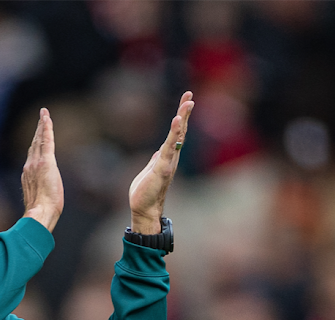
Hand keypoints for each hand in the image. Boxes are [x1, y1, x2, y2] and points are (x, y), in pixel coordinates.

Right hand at [21, 108, 63, 232]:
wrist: (39, 214)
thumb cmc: (41, 214)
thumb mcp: (38, 202)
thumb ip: (37, 196)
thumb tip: (37, 205)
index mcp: (28, 175)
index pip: (33, 156)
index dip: (35, 143)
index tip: (37, 135)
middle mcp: (29, 167)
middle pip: (34, 144)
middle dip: (38, 130)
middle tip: (42, 117)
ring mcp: (36, 163)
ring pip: (39, 140)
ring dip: (42, 125)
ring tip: (44, 114)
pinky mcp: (46, 162)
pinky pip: (46, 141)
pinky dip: (46, 128)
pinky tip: (46, 118)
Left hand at [128, 91, 193, 233]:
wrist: (144, 210)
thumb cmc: (145, 193)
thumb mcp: (150, 171)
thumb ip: (155, 160)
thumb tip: (158, 152)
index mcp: (167, 156)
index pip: (176, 133)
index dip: (181, 116)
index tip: (186, 99)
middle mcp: (172, 157)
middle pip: (180, 131)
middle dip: (184, 112)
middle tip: (189, 95)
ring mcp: (169, 162)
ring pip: (178, 137)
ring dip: (182, 119)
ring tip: (188, 103)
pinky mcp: (163, 168)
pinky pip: (169, 148)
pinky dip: (174, 134)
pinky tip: (177, 121)